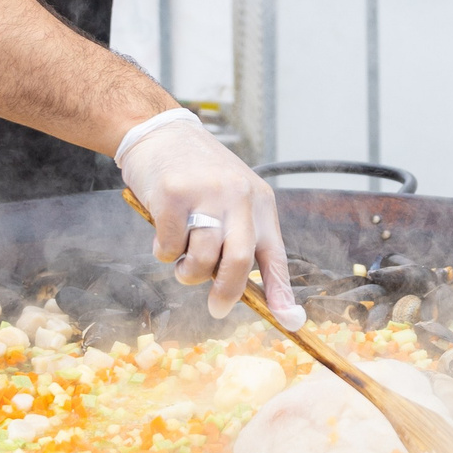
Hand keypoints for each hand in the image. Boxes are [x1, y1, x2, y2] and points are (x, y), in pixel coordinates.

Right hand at [115, 118, 300, 327]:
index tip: (291, 321)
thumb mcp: (233, 197)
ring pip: (201, 260)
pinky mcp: (172, 196)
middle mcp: (238, 197)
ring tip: (181, 257)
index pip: (275, 255)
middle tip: (217, 308)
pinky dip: (162, 252)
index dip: (282, 292)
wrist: (160, 131)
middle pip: (240, 261)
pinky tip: (162, 231)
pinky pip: (168, 248)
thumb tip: (237, 288)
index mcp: (260, 202)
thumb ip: (239, 236)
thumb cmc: (197, 173)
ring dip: (187, 272)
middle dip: (227, 293)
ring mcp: (205, 195)